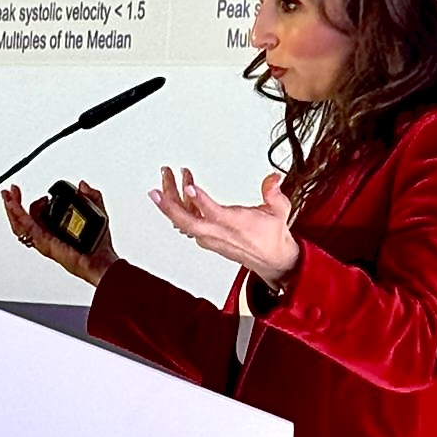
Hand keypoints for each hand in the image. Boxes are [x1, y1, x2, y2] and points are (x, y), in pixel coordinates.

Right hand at [2, 179, 116, 287]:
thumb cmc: (99, 244)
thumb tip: (82, 184)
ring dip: (12, 209)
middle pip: (22, 219)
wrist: (101, 259)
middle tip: (11, 191)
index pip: (33, 215)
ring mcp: (44, 239)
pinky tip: (14, 207)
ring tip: (9, 196)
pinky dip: (19, 217)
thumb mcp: (97, 211)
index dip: (25, 202)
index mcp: (54, 227)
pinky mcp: (45, 243)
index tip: (20, 190)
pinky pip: (29, 229)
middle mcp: (46, 234)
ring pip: (20, 225)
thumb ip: (91, 196)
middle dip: (13, 203)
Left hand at [150, 168, 299, 290]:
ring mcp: (209, 238)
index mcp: (236, 225)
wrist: (271, 259)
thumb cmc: (271, 235)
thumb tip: (274, 178)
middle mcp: (218, 234)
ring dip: (171, 201)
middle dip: (169, 205)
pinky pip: (186, 224)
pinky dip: (179, 208)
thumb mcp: (280, 211)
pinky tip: (176, 192)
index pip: (214, 213)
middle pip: (188, 222)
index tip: (189, 186)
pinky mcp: (206, 239)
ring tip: (168, 177)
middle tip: (156, 188)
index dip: (200, 201)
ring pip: (183, 222)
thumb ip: (274, 193)